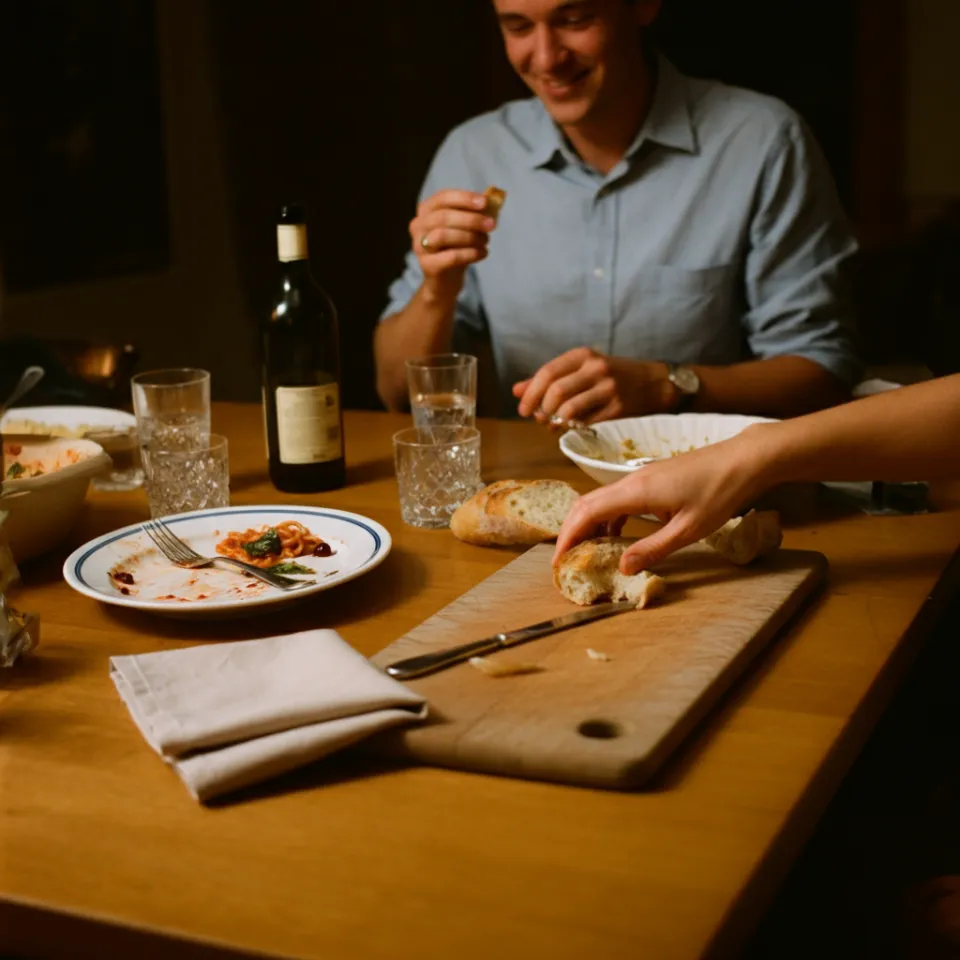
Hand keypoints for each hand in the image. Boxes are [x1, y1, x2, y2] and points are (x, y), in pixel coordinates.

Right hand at [409, 190, 496, 301]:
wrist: (445, 280)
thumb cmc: (455, 247)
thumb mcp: (464, 227)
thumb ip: (474, 213)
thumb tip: (492, 202)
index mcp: (426, 210)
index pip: (443, 198)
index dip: (464, 198)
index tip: (485, 202)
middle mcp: (418, 225)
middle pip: (444, 217)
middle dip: (471, 219)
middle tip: (491, 225)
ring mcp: (419, 246)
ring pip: (444, 235)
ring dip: (470, 237)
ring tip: (486, 241)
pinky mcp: (427, 265)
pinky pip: (451, 257)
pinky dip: (470, 254)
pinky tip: (482, 253)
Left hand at [512, 348, 675, 423]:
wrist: (653, 383)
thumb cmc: (611, 376)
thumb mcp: (581, 368)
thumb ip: (549, 378)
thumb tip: (516, 391)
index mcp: (583, 355)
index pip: (548, 372)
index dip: (530, 394)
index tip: (523, 410)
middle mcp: (596, 368)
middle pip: (556, 391)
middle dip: (541, 409)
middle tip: (538, 419)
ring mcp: (609, 389)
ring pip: (569, 409)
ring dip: (555, 422)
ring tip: (552, 426)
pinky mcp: (618, 409)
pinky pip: (586, 423)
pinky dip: (572, 429)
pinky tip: (569, 429)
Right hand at [552, 429, 770, 572]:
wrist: (742, 459)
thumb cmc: (719, 493)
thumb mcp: (688, 530)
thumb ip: (652, 549)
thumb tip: (621, 567)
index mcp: (635, 492)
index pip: (587, 512)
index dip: (568, 536)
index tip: (559, 560)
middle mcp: (630, 481)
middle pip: (586, 504)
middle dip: (571, 531)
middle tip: (566, 560)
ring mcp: (640, 477)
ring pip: (600, 499)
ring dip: (588, 524)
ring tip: (587, 551)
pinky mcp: (650, 478)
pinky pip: (617, 498)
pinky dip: (608, 516)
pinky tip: (615, 535)